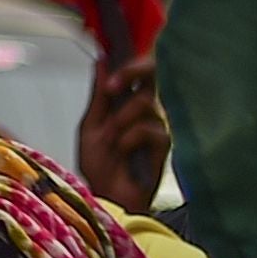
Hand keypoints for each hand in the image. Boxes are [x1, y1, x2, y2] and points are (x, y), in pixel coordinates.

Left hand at [76, 57, 170, 213]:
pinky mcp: (165, 146)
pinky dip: (129, 139)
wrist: (105, 198)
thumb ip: (98, 95)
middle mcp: (147, 111)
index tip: (109, 62)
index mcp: (128, 103)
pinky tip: (123, 153)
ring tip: (110, 141)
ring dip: (119, 121)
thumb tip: (101, 60)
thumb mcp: (91, 126)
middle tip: (110, 89)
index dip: (130, 63)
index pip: (140, 71)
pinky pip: (150, 129)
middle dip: (131, 74)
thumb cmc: (99, 166)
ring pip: (144, 103)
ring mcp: (158, 126)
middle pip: (153, 74)